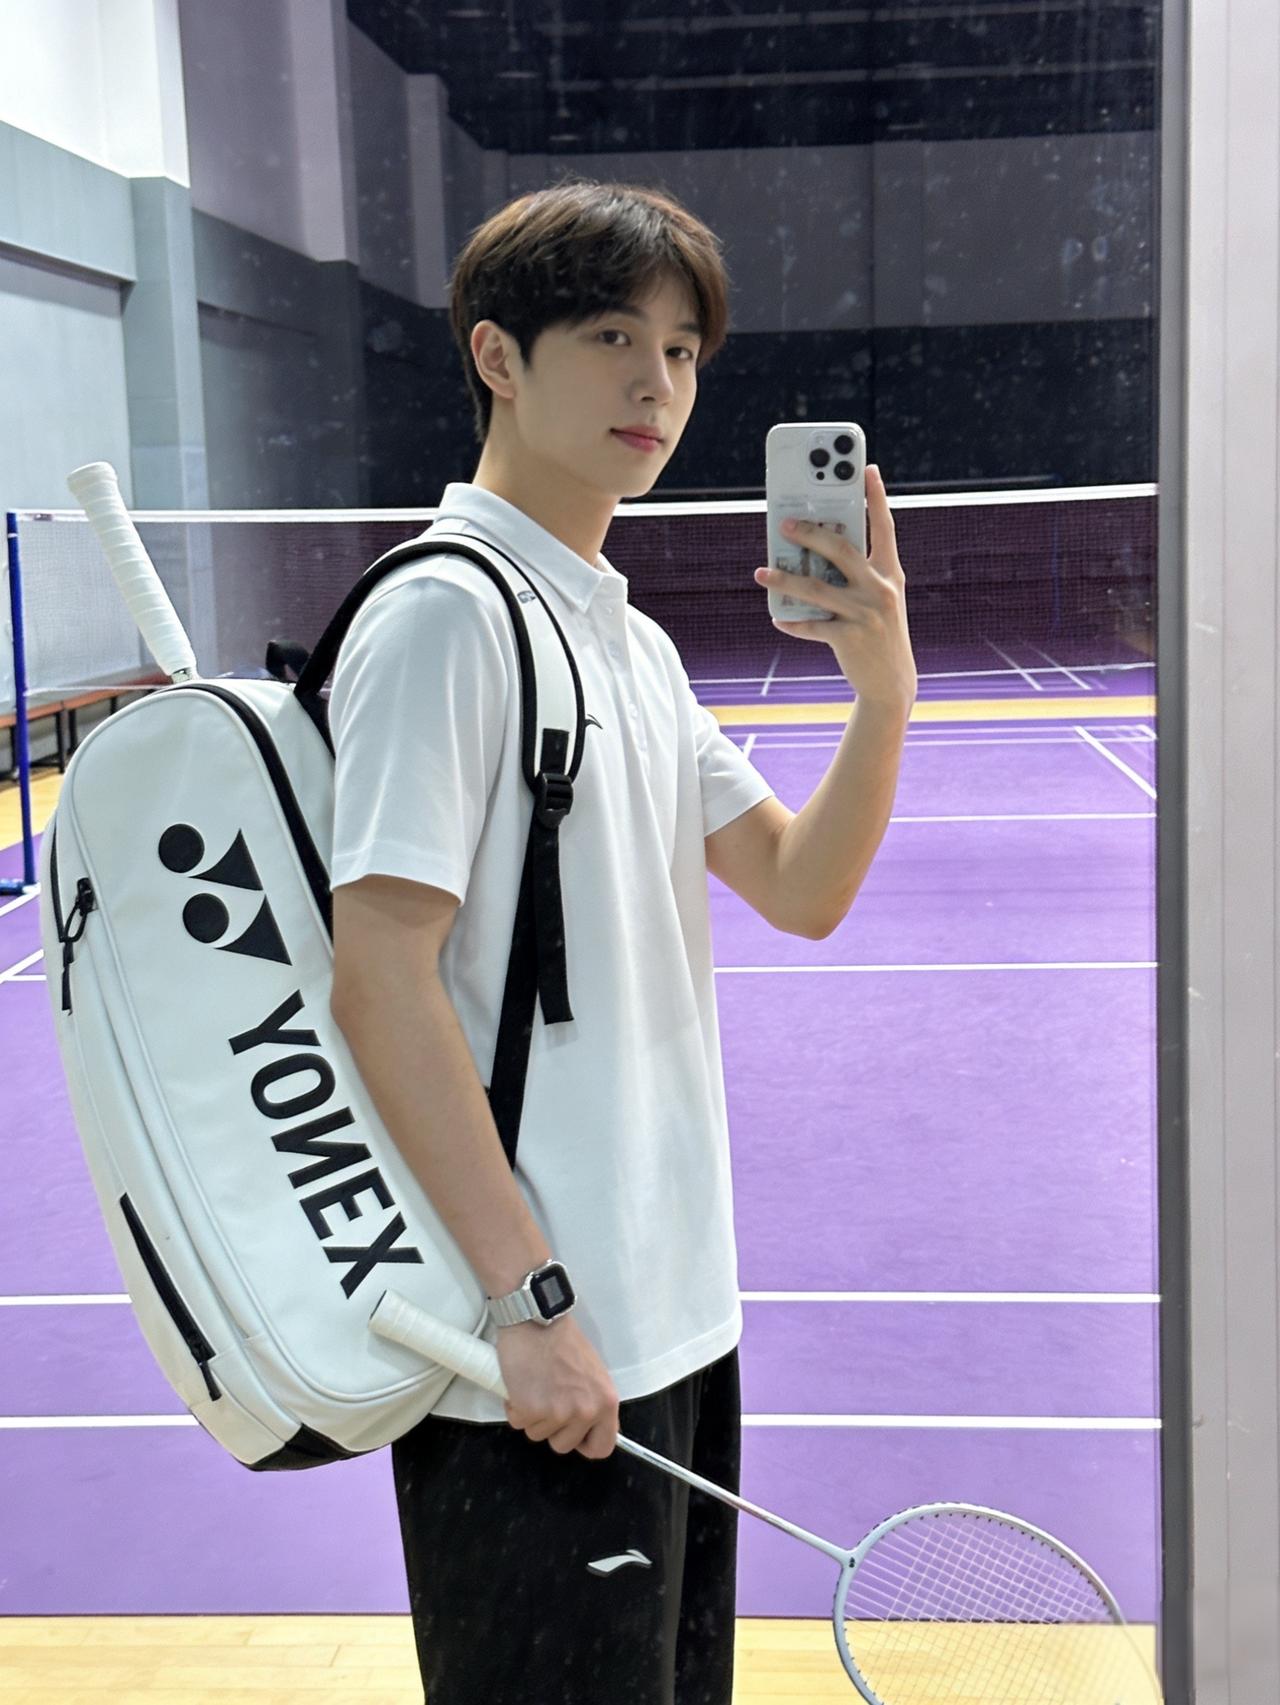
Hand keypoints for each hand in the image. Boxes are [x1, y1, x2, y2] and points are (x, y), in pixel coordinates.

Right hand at [496, 1315, 619, 1459]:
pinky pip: (518, 1423)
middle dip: (552, 1427)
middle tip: (547, 1398)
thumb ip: (592, 1400)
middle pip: (564, 1445)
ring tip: (534, 1385)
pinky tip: (520, 1383)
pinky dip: (514, 1407)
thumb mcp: (592, 1372)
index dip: (584, 1443)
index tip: (573, 1433)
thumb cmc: (562, 1340)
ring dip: (532, 1415)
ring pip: (538, 1434)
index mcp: (606, 1401)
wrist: (536, 1319)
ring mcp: (557, 1412)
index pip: (602, 1447)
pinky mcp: (530, 1410)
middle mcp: (585, 1411)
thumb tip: (587, 1424)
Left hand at [753, 465, 917, 711]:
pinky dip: (792, 623)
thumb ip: (857, 575)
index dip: (876, 497)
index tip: (867, 469)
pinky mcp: (849, 639)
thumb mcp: (879, 599)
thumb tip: (814, 553)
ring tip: (762, 572)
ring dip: (784, 580)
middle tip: (785, 524)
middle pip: (841, 550)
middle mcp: (881, 589)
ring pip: (816, 589)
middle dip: (811, 534)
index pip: (884, 527)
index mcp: (890, 574)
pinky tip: (778, 619)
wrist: (892, 684)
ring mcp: (866, 615)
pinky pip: (811, 626)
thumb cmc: (879, 634)